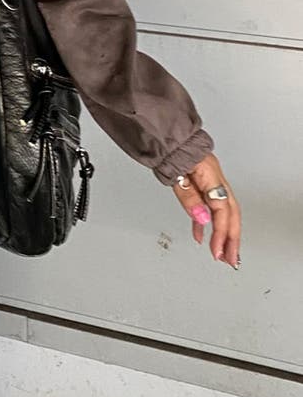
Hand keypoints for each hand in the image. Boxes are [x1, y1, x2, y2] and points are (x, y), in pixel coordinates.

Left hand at [171, 152, 240, 267]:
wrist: (165, 135)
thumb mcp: (176, 174)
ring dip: (223, 234)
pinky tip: (200, 235)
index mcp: (211, 176)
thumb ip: (189, 197)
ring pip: (222, 212)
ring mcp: (210, 181)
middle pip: (230, 214)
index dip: (221, 233)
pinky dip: (205, 221)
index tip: (217, 252)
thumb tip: (203, 219)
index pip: (221, 210)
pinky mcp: (202, 182)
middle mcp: (215, 178)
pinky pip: (208, 205)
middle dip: (232, 239)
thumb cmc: (170, 149)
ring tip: (222, 254)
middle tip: (231, 260)